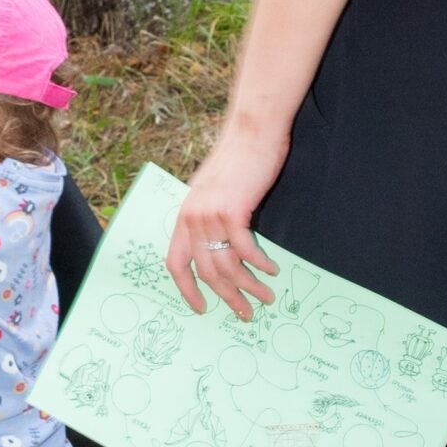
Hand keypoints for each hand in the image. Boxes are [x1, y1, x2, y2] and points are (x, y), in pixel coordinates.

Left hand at [166, 123, 287, 319]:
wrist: (251, 133)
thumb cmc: (236, 161)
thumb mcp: (210, 191)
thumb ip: (209, 218)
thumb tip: (219, 248)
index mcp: (183, 217)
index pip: (175, 264)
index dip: (187, 290)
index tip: (201, 309)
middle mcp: (192, 219)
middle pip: (206, 272)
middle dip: (227, 298)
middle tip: (245, 314)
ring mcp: (210, 215)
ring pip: (227, 265)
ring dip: (248, 287)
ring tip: (265, 297)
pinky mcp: (233, 211)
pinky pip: (246, 250)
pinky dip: (260, 264)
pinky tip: (272, 270)